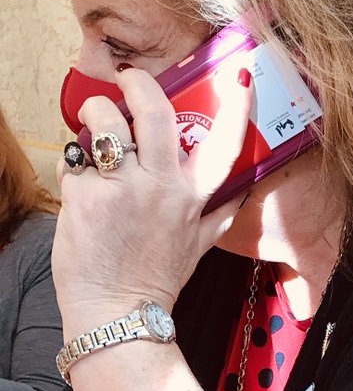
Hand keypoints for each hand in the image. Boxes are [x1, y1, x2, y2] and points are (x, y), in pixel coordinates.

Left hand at [54, 63, 251, 327]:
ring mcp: (121, 189)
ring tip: (89, 121)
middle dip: (138, 84)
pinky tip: (79, 182)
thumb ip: (220, 212)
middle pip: (153, 112)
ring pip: (103, 124)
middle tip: (128, 78)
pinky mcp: (84, 197)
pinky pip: (74, 161)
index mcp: (192, 195)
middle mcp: (160, 186)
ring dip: (93, 114)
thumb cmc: (155, 279)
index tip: (239, 76)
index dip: (236, 106)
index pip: (223, 144)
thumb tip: (241, 190)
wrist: (116, 314)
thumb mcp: (200, 244)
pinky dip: (73, 166)